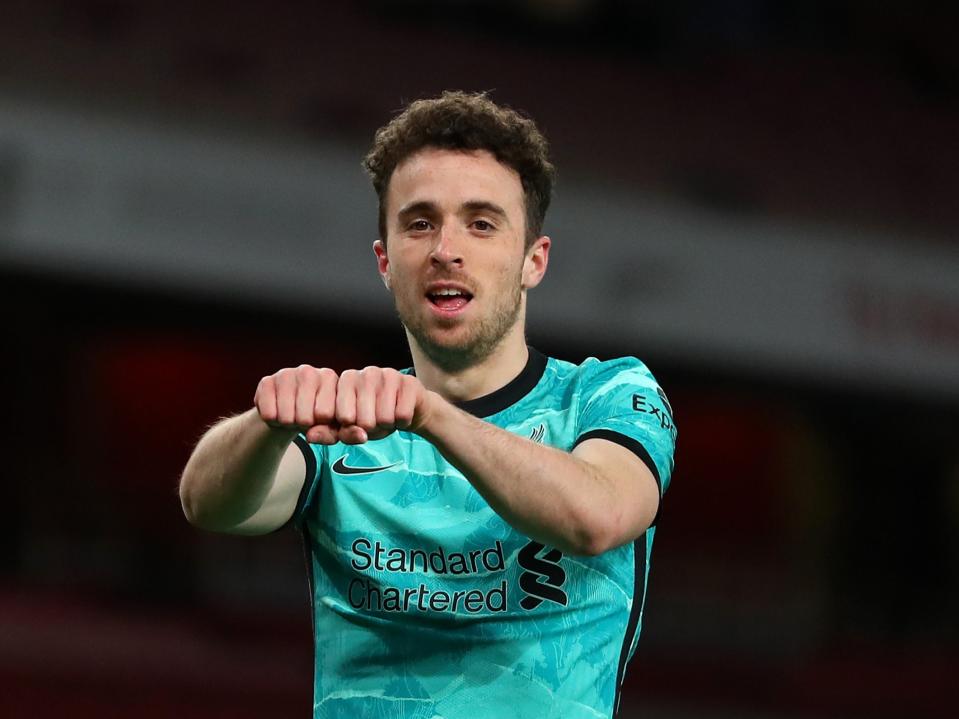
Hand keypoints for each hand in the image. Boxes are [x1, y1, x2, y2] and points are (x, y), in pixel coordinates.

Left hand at [253, 365, 432, 444]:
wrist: (406, 410)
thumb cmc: (371, 418)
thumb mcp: (346, 428)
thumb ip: (327, 432)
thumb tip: (309, 436)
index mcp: (345, 380)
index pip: (342, 416)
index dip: (350, 429)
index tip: (355, 424)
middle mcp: (365, 373)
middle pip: (364, 420)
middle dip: (370, 429)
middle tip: (374, 422)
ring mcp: (388, 374)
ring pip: (384, 418)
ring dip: (387, 426)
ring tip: (386, 417)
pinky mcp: (409, 382)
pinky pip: (402, 415)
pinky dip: (402, 422)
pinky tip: (400, 414)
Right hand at [254, 364, 340, 443]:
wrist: (291, 406)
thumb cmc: (316, 414)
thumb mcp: (329, 424)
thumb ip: (329, 433)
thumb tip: (311, 436)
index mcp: (329, 377)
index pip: (325, 413)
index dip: (321, 424)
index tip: (320, 418)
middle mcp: (308, 371)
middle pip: (305, 417)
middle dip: (304, 425)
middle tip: (304, 418)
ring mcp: (286, 374)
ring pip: (286, 417)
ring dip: (288, 424)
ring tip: (292, 415)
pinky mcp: (266, 381)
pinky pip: (268, 415)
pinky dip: (272, 420)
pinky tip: (278, 410)